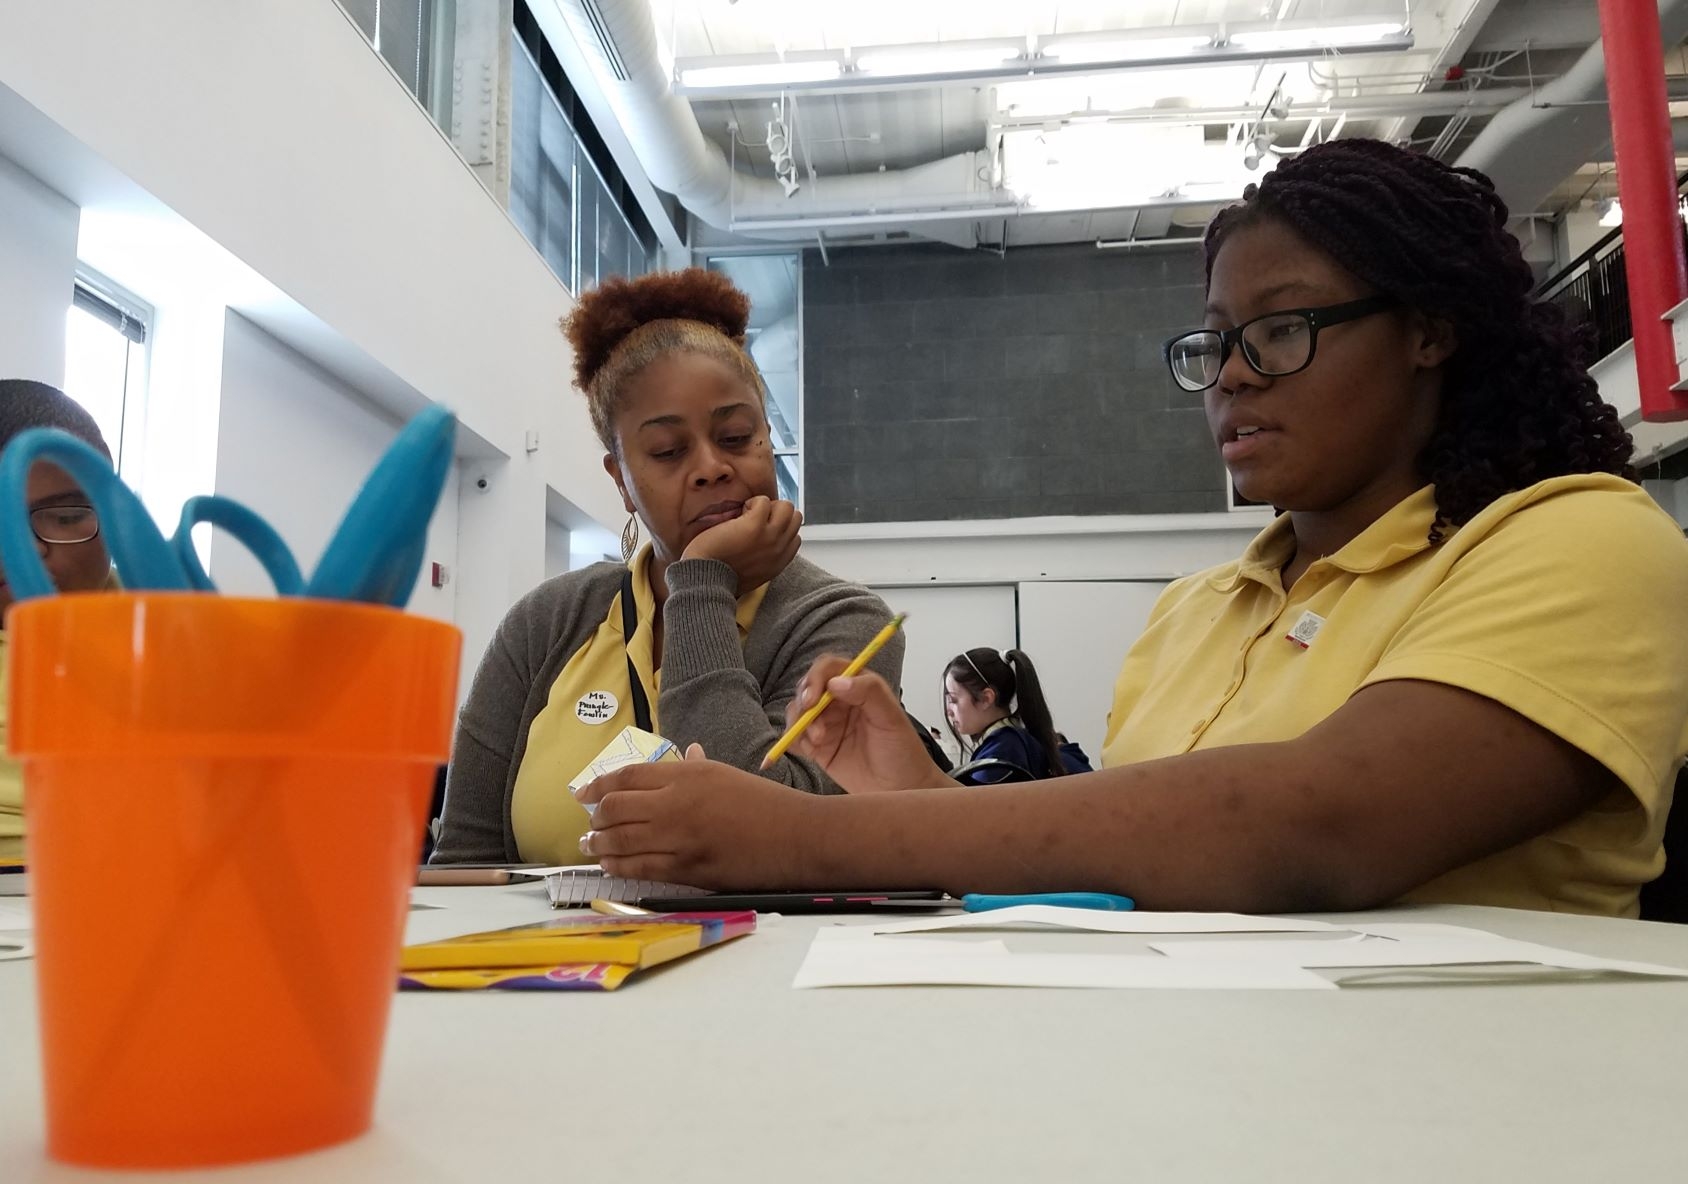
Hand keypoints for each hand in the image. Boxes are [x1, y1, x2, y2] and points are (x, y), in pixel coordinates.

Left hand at [575, 744, 819, 887]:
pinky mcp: (686, 868)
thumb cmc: (765, 805)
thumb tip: (685, 754)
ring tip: (590, 845)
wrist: (796, 837)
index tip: (584, 793)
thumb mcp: (726, 775)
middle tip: (589, 822)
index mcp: (687, 774)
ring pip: (620, 840)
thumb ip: (696, 767)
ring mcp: (679, 837)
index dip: (599, 785)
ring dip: (599, 844)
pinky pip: (639, 868)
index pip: (627, 776)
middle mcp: (677, 803)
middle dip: (595, 817)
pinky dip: (618, 866)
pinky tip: (611, 865)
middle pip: (616, 807)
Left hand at [681, 495, 800, 591]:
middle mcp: (779, 549)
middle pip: (795, 518)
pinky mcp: (755, 526)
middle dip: (776, 513)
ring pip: (786, 507)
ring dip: (767, 506)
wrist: (706, 580)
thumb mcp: (753, 574)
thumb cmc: (721, 577)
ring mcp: (770, 537)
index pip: (795, 537)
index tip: (761, 530)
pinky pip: (764, 501)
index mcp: (779, 562)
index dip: (779, 527)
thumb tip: (763, 545)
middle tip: (756, 519)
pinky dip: (751, 503)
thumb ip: (765, 560)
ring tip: (748, 515)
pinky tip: (738, 516)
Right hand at [787, 656, 951, 793]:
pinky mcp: (818, 748)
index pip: (829, 669)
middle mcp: (839, 702)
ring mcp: (827, 724)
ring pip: (797, 712)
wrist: (901, 789)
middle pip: (807, 688)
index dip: (816, 677)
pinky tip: (808, 750)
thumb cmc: (903, 751)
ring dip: (800, 723)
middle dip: (804, 701)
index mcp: (858, 686)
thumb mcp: (891, 718)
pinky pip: (795, 737)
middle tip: (810, 717)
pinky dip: (793, 740)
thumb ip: (869, 693)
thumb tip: (836, 682)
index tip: (813, 696)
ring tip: (818, 740)